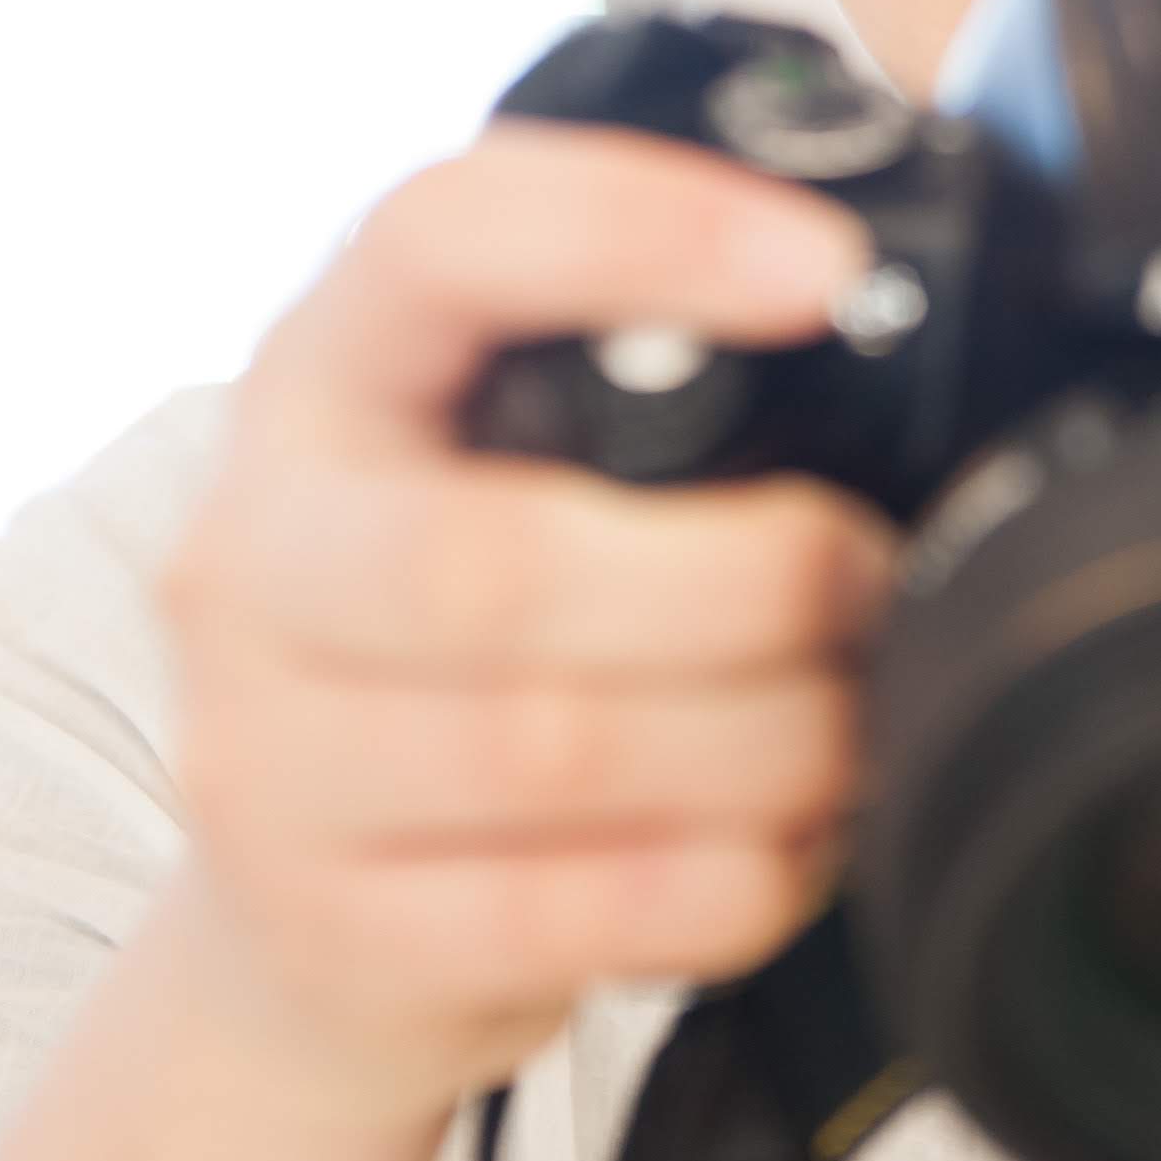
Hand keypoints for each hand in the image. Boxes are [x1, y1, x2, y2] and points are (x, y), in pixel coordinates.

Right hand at [155, 122, 897, 1132]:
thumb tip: (906, 269)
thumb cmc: (473, 637)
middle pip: (499, 561)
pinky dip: (729, 880)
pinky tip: (796, 844)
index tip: (825, 269)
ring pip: (550, 750)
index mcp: (327, 375)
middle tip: (871, 581)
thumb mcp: (514, 458)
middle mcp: (255, 551)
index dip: (634, 228)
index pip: (439, 241)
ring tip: (858, 722)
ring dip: (769, 740)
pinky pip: (570, 917)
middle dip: (751, 578)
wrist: (310, 914)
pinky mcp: (328, 931)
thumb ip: (652, 374)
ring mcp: (262, 759)